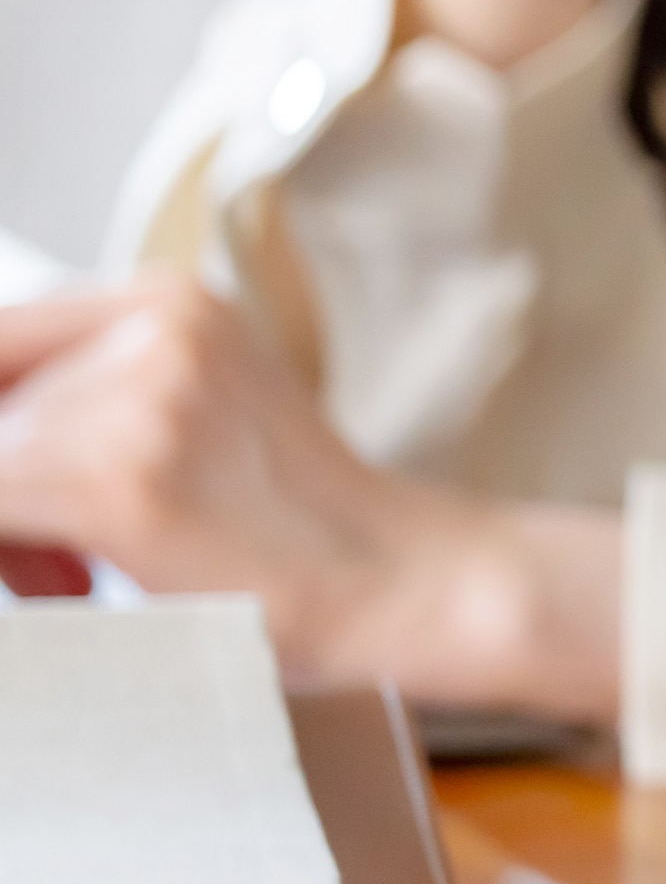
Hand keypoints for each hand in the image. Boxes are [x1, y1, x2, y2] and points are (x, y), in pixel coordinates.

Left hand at [0, 278, 617, 713]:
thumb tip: (3, 434)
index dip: (1, 409)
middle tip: (31, 544)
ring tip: (58, 568)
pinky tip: (64, 578)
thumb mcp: (199, 410)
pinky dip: (11, 550)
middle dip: (0, 471)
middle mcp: (156, 327)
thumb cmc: (299, 523)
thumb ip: (94, 396)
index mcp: (171, 300)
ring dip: (4, 523)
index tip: (17, 478)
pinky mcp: (118, 480)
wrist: (407, 583)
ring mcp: (140, 398)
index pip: (2, 332)